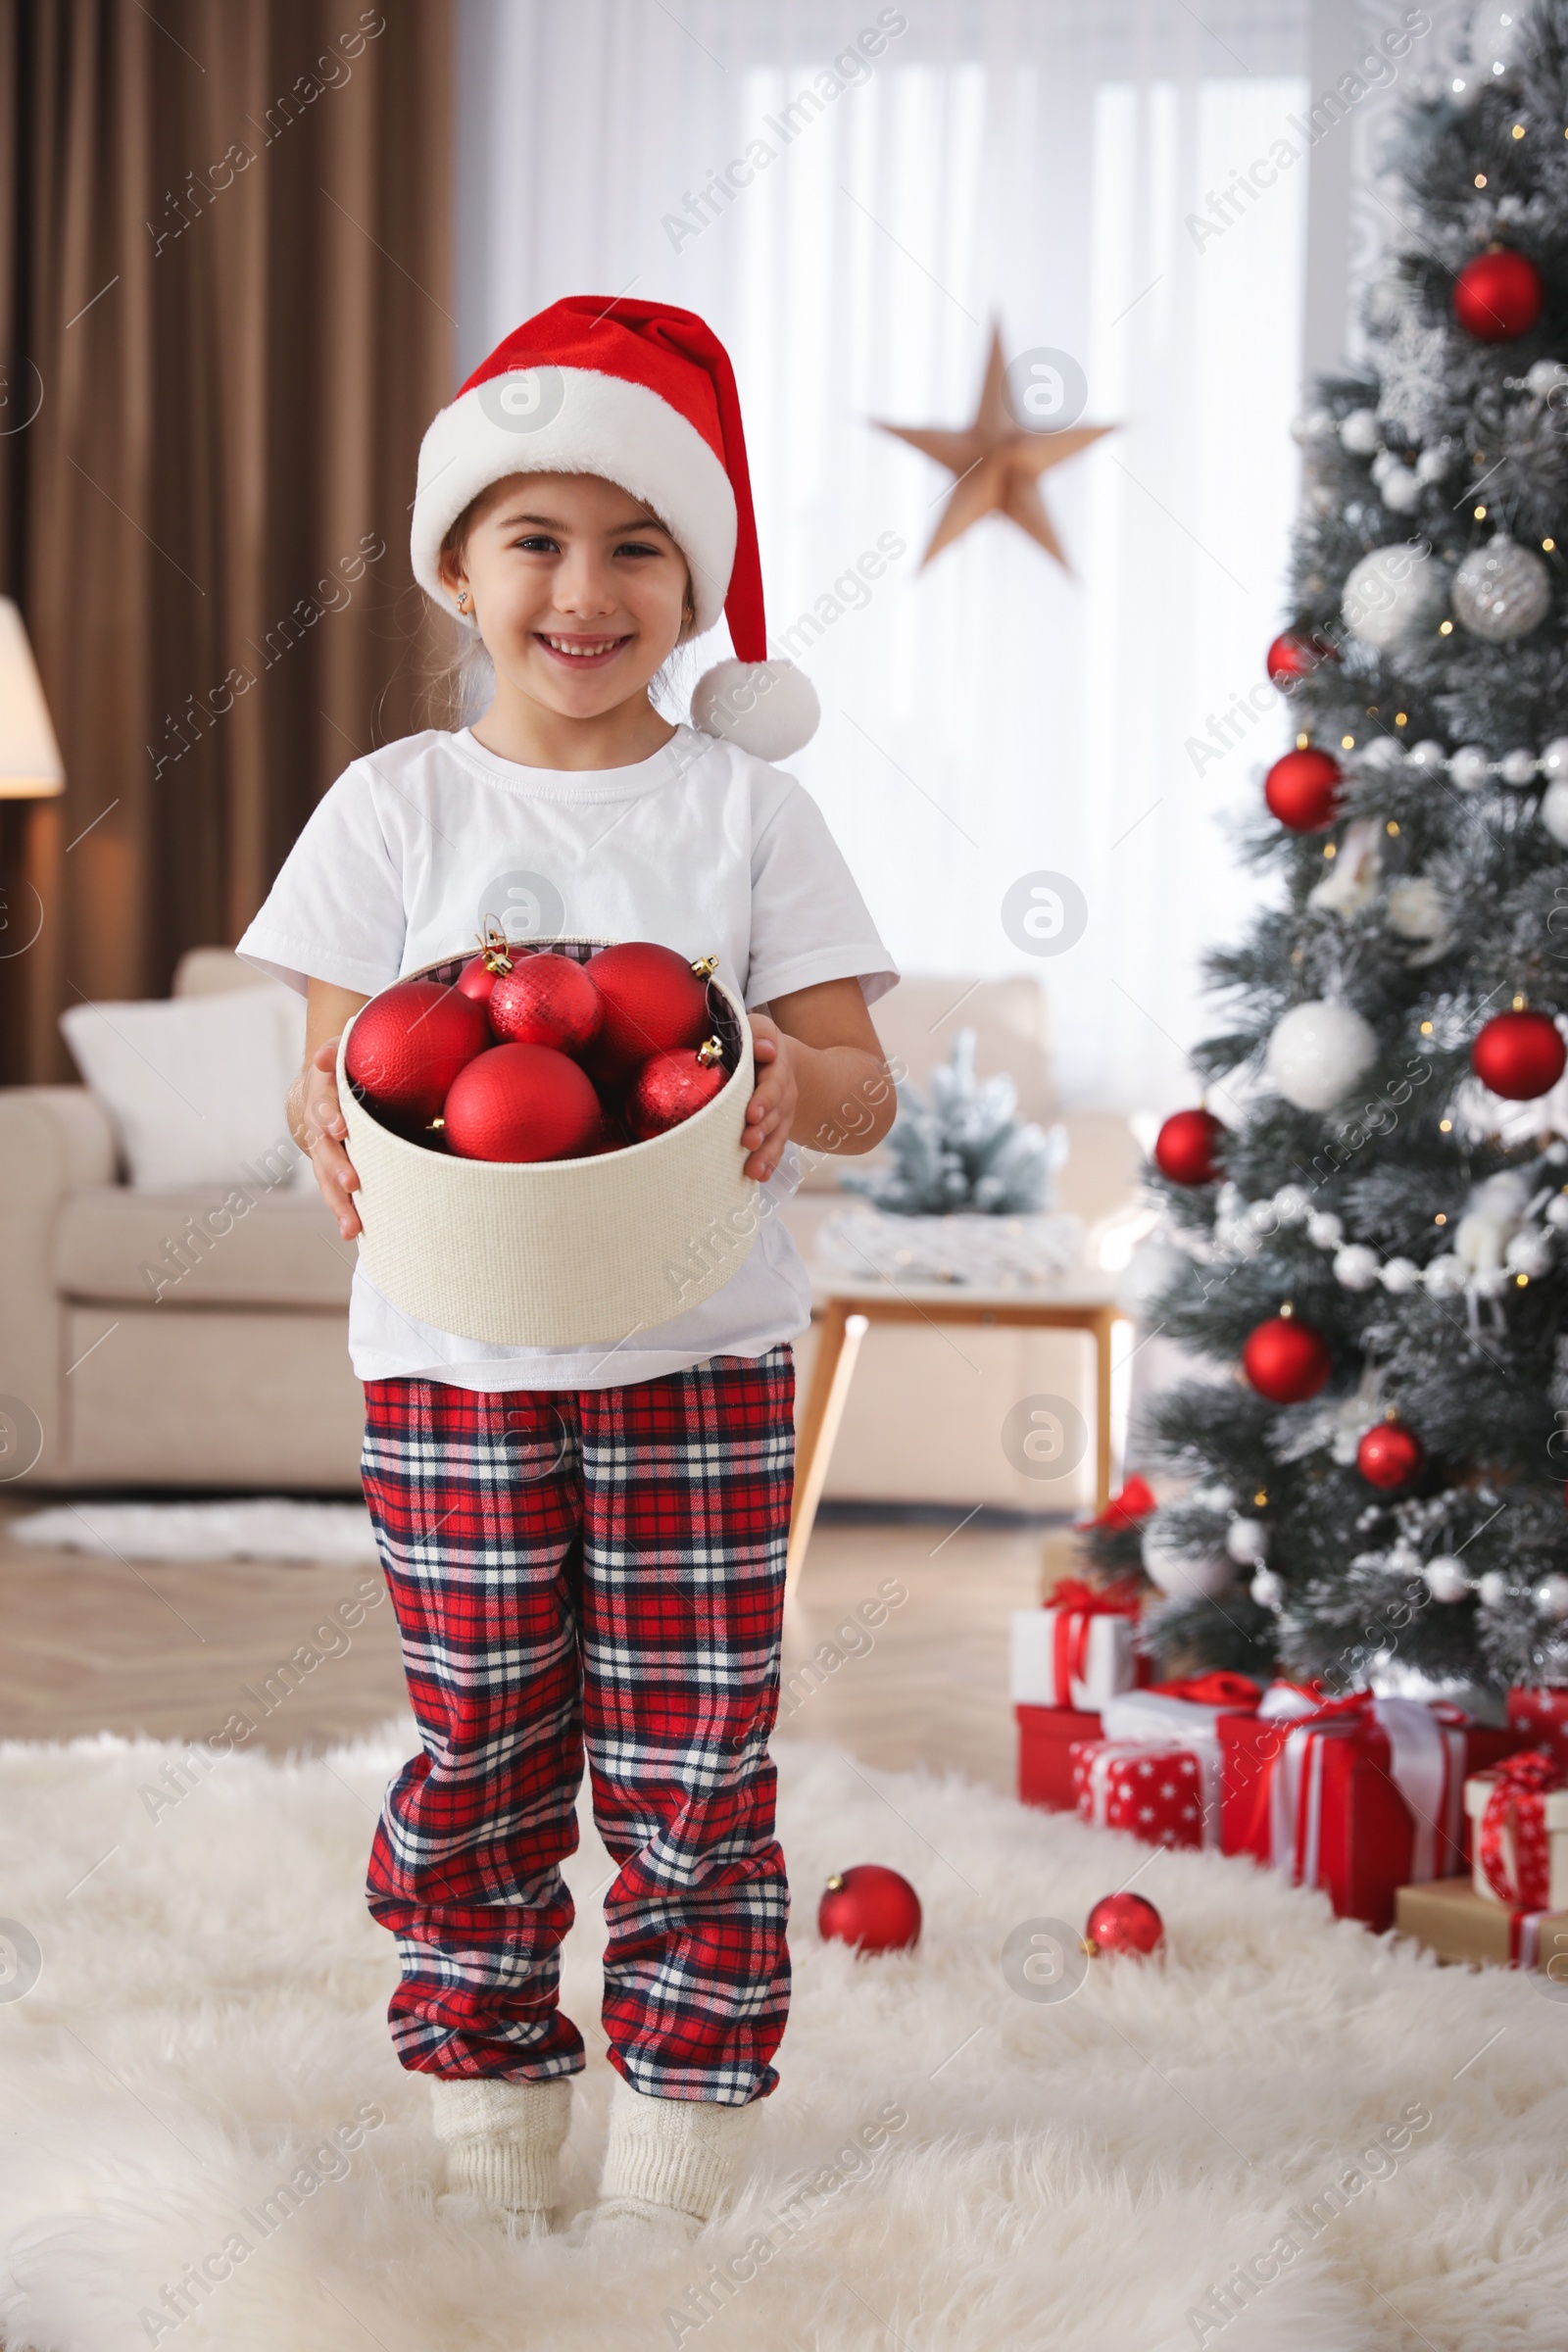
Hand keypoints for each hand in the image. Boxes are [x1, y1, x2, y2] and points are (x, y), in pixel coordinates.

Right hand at [297, 1037, 362, 1238]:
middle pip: (325, 1152)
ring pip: (327, 1181)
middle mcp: (317, 1132)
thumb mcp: (339, 1055)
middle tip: (353, 1183)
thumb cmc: (341, 1072)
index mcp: (321, 1100)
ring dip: (338, 1204)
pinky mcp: (331, 1173)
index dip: (330, 1117)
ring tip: (351, 1227)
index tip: (341, 1127)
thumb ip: (334, 1052)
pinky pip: (335, 1195)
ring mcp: (323, 1156)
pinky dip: (342, 1213)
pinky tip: (353, 1234)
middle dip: (338, 1168)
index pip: (323, 1107)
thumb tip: (321, 1057)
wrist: (321, 1093)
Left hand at [742, 1013, 797, 1180]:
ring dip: (766, 1152)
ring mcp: (783, 1112)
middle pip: (776, 1113)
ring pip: (778, 1134)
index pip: (773, 1083)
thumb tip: (766, 1050)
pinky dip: (769, 1162)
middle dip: (763, 1129)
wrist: (775, 1055)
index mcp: (777, 1066)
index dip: (764, 1099)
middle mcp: (784, 1091)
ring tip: (752, 1169)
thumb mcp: (757, 1027)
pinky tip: (760, 1176)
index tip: (752, 1114)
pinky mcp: (778, 1127)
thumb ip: (759, 1033)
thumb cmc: (755, 1041)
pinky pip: (776, 1146)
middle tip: (748, 1141)